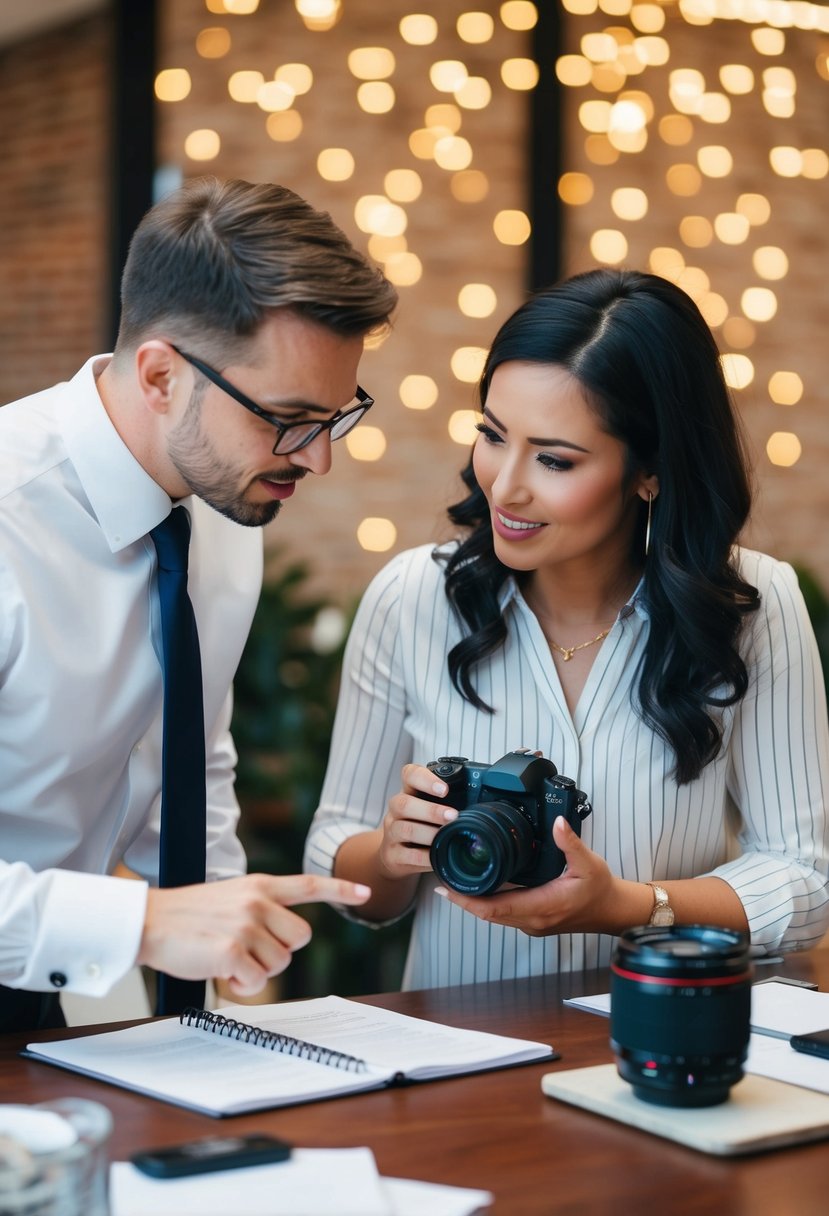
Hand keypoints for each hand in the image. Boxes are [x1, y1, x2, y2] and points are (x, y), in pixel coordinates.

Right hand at [138, 873, 370, 997]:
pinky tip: (219, 971)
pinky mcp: (232, 951)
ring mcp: (246, 925)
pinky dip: (240, 985)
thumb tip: (282, 944)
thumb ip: (260, 911)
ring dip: (256, 970)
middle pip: (300, 938)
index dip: (340, 889)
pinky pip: (256, 982)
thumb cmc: (187, 917)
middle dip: (279, 951)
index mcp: (259, 886)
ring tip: (226, 956)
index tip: (365, 892)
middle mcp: (258, 901)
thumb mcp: (230, 899)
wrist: (149, 921)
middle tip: (246, 949)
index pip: (308, 885)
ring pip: (279, 963)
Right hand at [376, 763, 457, 880]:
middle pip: (403, 803)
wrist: (395, 855)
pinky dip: (424, 857)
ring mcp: (391, 832)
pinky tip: (437, 857)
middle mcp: (396, 810)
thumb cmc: (421, 826)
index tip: (444, 789)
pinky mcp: (392, 854)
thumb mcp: (431, 810)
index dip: (425, 779)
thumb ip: (451, 802)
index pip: (409, 775)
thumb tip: (487, 801)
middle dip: (430, 810)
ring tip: (446, 836)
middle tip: (453, 815)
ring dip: (428, 833)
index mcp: (409, 792)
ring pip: (404, 828)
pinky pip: (407, 855)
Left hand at [435, 816, 620, 936]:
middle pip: (487, 914)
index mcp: (543, 905)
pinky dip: (487, 902)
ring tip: (452, 880)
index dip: (466, 900)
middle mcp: (533, 920)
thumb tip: (557, 822)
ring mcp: (532, 923)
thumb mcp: (589, 862)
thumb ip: (570, 842)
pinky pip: (504, 915)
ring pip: (494, 916)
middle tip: (440, 877)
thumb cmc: (600, 888)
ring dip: (473, 902)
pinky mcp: (533, 921)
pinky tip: (478, 887)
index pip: (494, 908)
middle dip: (462, 899)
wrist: (612, 912)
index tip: (446, 887)